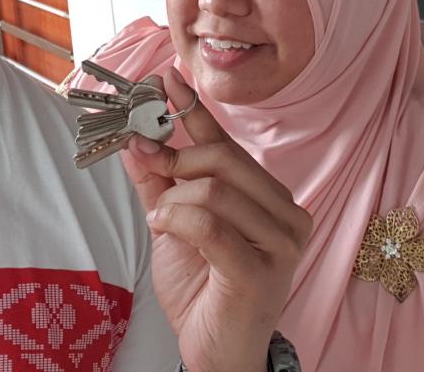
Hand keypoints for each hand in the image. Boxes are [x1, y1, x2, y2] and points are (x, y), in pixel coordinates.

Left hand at [121, 68, 311, 371]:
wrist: (215, 352)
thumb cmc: (202, 290)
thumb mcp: (173, 224)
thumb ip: (158, 181)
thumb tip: (137, 137)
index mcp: (270, 198)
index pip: (229, 143)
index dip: (195, 109)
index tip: (166, 79)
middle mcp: (287, 215)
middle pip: (223, 158)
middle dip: (176, 158)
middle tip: (149, 169)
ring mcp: (281, 244)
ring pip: (214, 189)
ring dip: (172, 201)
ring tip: (161, 222)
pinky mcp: (261, 271)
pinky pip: (209, 224)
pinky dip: (177, 220)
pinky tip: (165, 230)